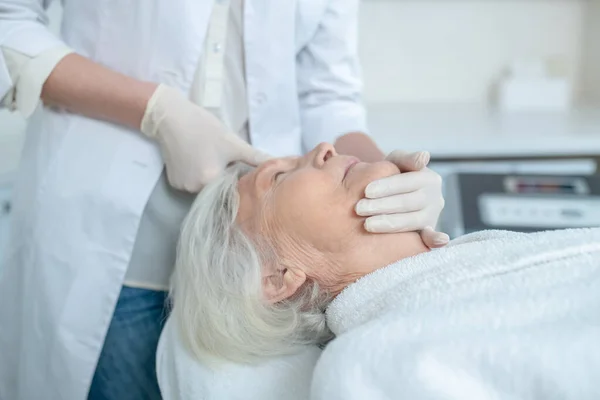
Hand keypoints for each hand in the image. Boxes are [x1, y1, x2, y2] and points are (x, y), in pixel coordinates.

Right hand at [141, 84, 269, 191]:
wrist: (170, 117)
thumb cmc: (204, 128)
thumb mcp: (233, 143)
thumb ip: (256, 157)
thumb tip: (278, 163)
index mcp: (211, 181)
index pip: (232, 188)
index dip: (237, 177)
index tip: (235, 164)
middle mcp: (194, 189)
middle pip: (218, 189)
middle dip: (223, 176)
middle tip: (221, 157)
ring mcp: (182, 187)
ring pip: (204, 187)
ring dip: (210, 176)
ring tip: (208, 156)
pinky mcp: (173, 183)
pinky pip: (191, 183)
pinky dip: (196, 175)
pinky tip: (195, 159)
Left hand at [356, 150, 448, 247]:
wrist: (392, 196)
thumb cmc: (392, 176)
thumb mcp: (397, 163)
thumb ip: (407, 158)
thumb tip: (424, 156)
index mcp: (429, 179)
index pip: (408, 182)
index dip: (388, 187)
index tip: (367, 191)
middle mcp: (435, 199)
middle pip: (408, 203)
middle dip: (383, 206)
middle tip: (359, 208)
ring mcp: (432, 218)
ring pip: (412, 222)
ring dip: (389, 223)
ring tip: (367, 225)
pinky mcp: (426, 234)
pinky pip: (427, 239)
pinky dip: (431, 241)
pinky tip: (430, 243)